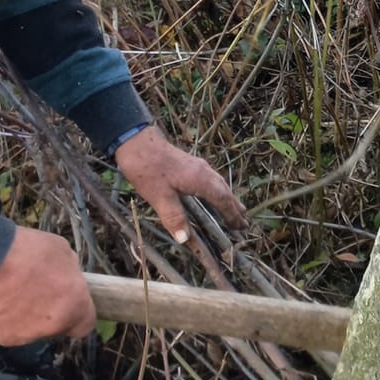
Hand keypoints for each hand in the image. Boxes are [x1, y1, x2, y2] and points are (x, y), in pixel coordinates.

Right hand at [0, 226, 94, 345]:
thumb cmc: (27, 251)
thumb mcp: (60, 251)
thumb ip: (67, 271)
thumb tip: (64, 276)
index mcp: (73, 308)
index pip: (85, 325)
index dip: (77, 312)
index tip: (69, 299)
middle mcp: (49, 329)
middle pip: (54, 325)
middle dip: (48, 310)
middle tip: (34, 287)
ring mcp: (21, 336)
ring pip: (27, 328)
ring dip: (23, 313)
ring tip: (8, 288)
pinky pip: (2, 326)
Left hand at [115, 125, 244, 241]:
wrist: (136, 141)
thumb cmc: (147, 168)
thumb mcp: (159, 196)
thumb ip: (173, 217)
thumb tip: (185, 239)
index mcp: (200, 180)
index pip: (223, 200)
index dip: (232, 215)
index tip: (240, 227)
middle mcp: (204, 172)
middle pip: (225, 191)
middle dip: (235, 208)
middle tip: (244, 223)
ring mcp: (198, 166)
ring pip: (219, 184)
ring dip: (228, 198)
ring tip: (235, 209)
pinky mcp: (190, 163)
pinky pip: (212, 179)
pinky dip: (218, 190)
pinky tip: (212, 193)